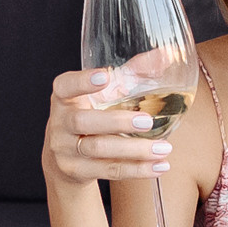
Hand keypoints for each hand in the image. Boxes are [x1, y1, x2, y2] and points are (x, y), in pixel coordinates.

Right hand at [44, 65, 178, 188]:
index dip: (83, 81)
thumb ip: (132, 73)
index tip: (105, 76)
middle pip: (83, 121)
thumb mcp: (105, 94)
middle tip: (147, 121)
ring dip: (134, 149)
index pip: (65, 86)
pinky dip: (136, 169)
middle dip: (116, 121)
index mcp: (65, 97)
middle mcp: (60, 122)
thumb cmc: (92, 114)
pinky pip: (108, 170)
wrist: (66, 157)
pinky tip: (159, 165)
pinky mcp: (76, 171)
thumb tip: (167, 55)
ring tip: (164, 147)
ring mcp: (64, 149)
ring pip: (98, 149)